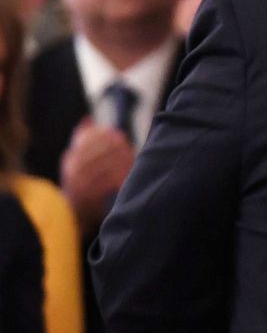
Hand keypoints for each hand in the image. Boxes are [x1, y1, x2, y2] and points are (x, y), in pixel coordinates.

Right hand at [60, 118, 134, 236]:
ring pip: (104, 168)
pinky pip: (108, 183)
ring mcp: (81, 186)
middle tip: (129, 144)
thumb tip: (87, 118)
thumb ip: (81, 139)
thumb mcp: (75, 161)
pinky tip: (129, 172)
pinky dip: (120, 175)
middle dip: (115, 147)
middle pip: (96, 154)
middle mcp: (72, 173)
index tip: (120, 135)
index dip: (104, 137)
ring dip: (120, 160)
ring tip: (132, 155)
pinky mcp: (90, 199)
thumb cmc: (79, 182)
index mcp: (69, 162)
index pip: (86, 143)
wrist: (75, 214)